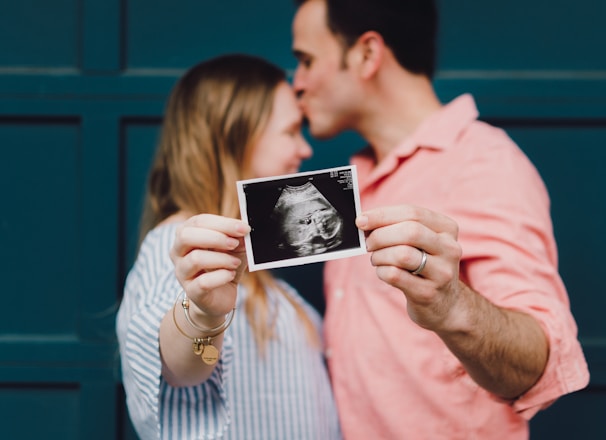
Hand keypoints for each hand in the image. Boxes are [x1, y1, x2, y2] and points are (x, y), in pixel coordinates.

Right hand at [170, 214, 250, 323]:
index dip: (223, 223)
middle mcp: (178, 252)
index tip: (243, 228)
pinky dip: (221, 276)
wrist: (220, 296)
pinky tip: (230, 275)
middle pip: (186, 236)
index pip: (199, 221)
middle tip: (235, 243)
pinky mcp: (191, 292)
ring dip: (221, 259)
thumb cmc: (224, 265)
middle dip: (215, 237)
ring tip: (235, 263)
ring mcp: (182, 273)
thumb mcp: (234, 247)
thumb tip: (244, 228)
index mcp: (186, 234)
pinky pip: (203, 282)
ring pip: (195, 259)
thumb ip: (237, 236)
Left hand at [356, 205, 462, 330]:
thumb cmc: (424, 265)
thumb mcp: (421, 243)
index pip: (412, 213)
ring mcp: (442, 273)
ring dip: (380, 255)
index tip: (361, 220)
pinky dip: (381, 271)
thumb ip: (398, 227)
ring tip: (377, 259)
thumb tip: (364, 221)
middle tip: (368, 243)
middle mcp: (449, 249)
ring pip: (402, 254)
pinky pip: (395, 275)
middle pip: (410, 232)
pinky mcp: (428, 293)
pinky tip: (383, 272)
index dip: (382, 215)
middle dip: (380, 236)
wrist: (444, 304)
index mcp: (447, 229)